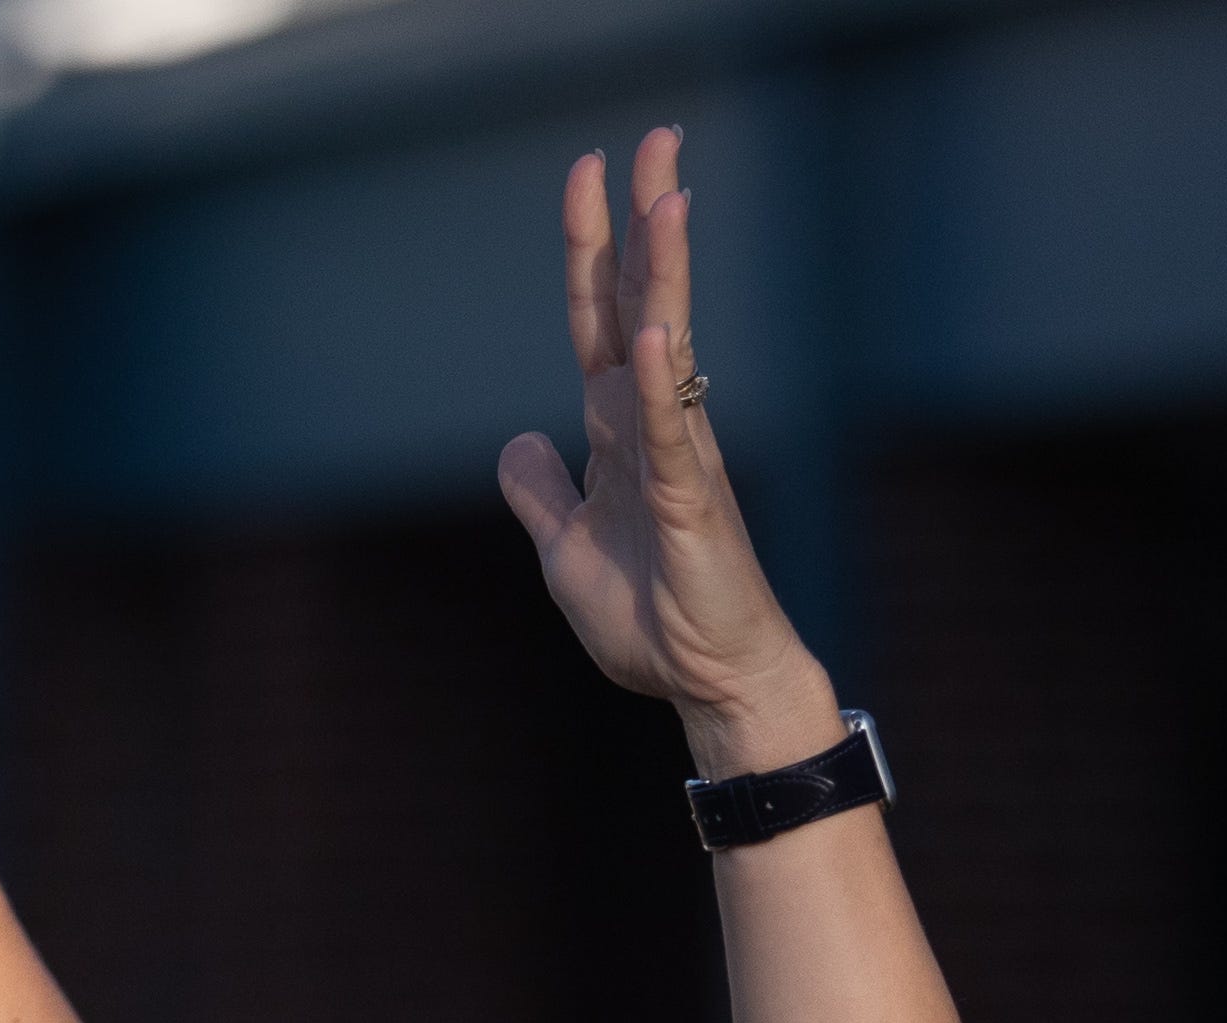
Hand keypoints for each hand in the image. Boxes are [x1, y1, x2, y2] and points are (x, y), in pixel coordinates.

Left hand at [495, 131, 834, 773]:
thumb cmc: (652, 617)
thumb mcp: (563, 550)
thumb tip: (517, 441)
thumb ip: (540, 491)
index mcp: (617, 427)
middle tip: (654, 138)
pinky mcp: (691, 504)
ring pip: (670, 346)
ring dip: (665, 274)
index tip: (589, 171)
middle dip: (643, 222)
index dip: (589, 247)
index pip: (597, 317)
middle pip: (643, 302)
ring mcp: (677, 456)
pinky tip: (655, 335)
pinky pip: (672, 435)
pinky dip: (661, 384)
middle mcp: (652, 423)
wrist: (709, 681)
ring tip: (667, 200)